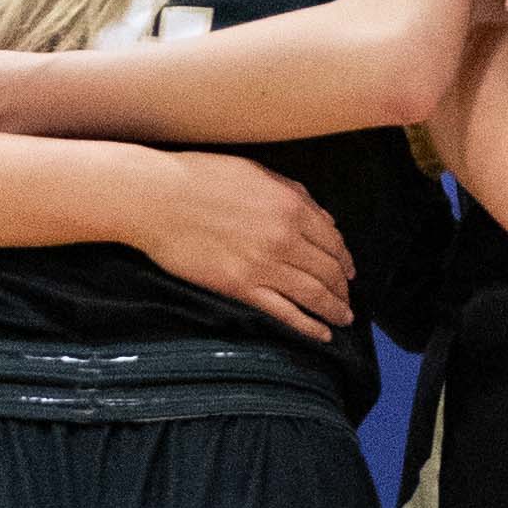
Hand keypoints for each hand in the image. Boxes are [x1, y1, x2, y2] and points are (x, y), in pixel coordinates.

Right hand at [132, 159, 358, 344]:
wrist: (158, 198)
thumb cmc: (203, 177)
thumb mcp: (257, 172)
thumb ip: (295, 193)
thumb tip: (325, 218)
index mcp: (292, 205)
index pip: (333, 241)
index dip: (345, 259)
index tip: (350, 270)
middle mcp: (285, 237)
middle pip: (328, 270)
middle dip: (343, 288)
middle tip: (348, 298)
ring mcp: (264, 265)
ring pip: (314, 293)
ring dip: (335, 309)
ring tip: (344, 319)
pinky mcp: (241, 288)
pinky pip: (285, 312)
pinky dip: (308, 326)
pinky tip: (322, 335)